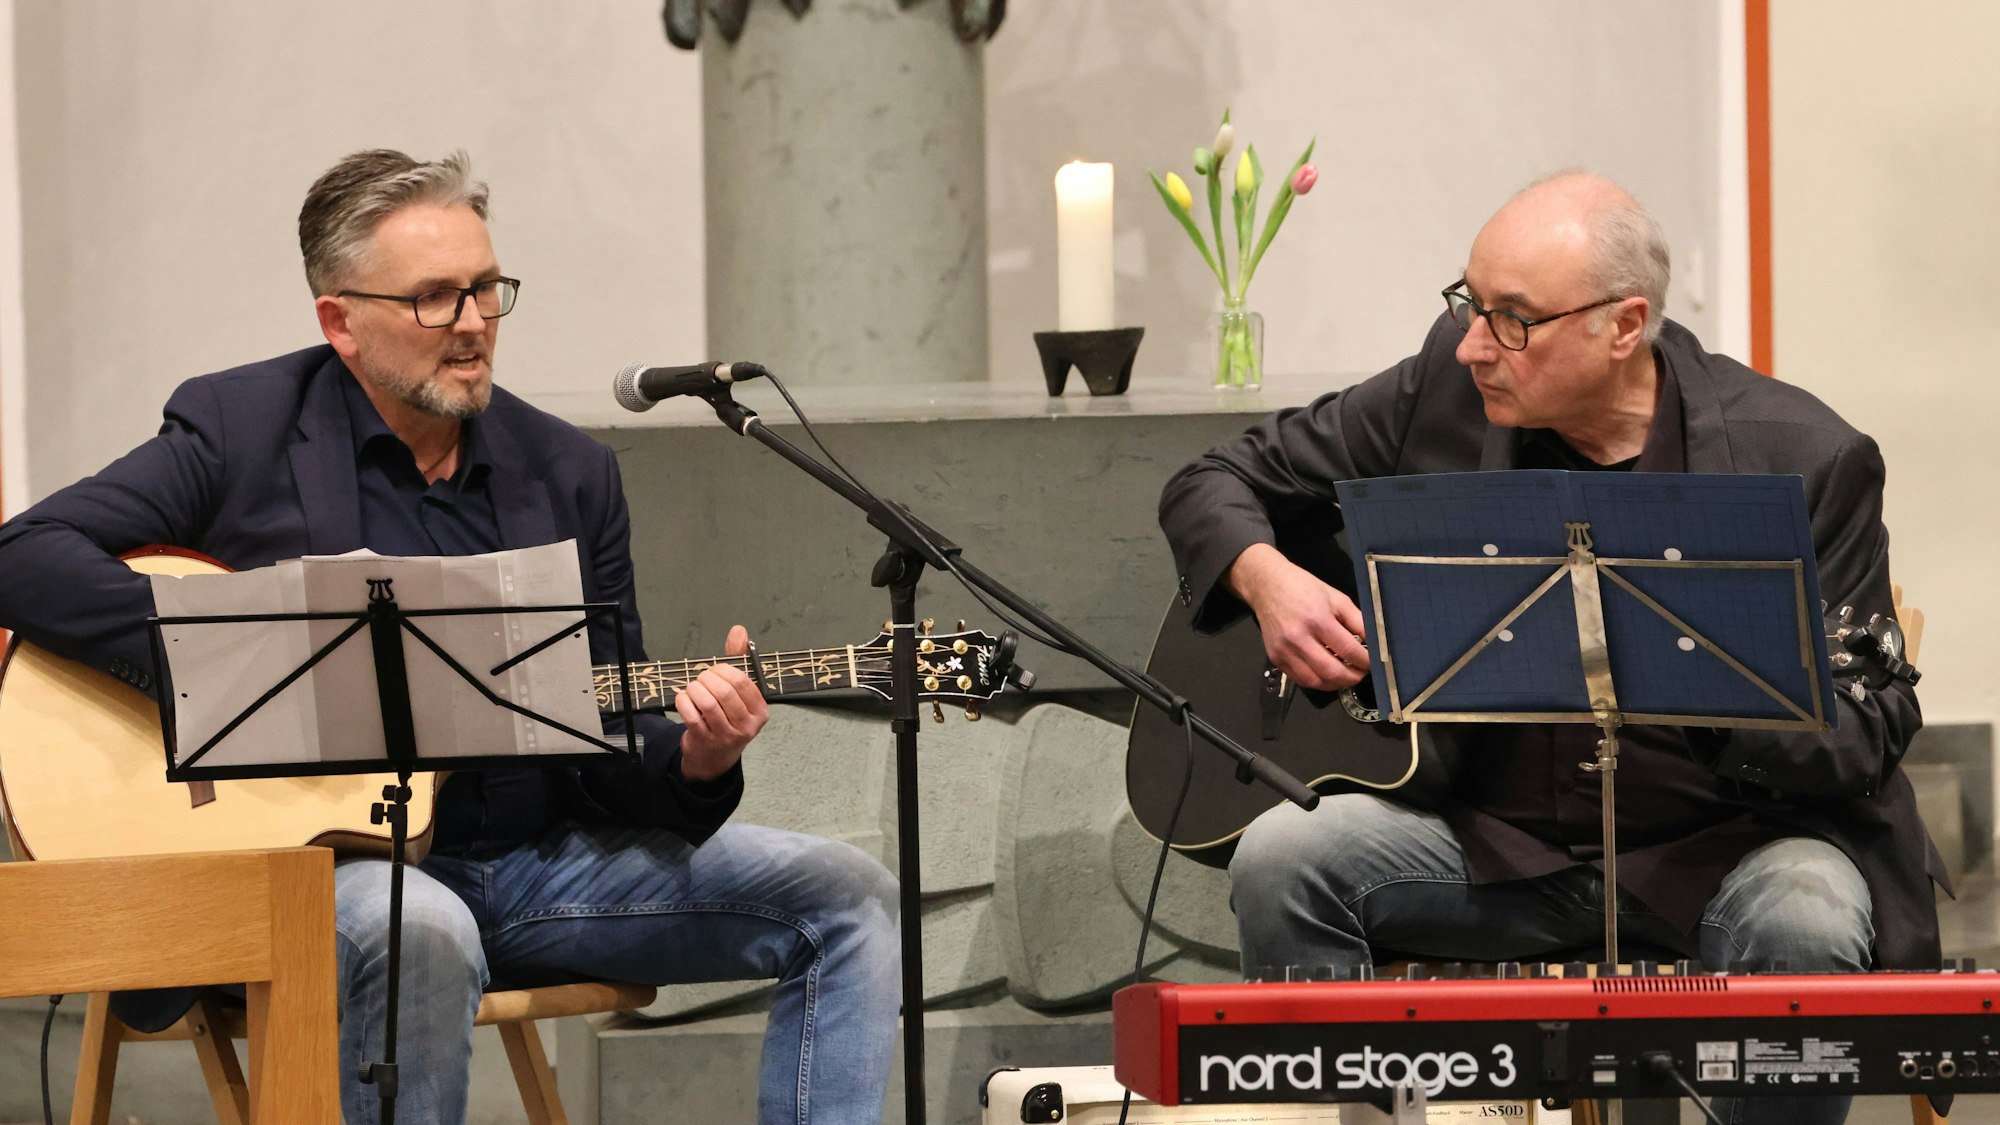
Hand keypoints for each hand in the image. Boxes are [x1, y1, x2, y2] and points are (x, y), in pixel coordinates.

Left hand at [675, 624, 768, 780]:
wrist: (713, 758)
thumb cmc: (727, 719)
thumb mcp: (738, 694)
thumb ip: (739, 661)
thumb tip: (739, 631)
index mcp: (760, 712)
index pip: (742, 682)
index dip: (724, 670)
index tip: (715, 671)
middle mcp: (747, 726)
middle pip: (724, 692)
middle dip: (707, 678)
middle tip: (701, 679)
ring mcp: (726, 736)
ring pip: (707, 703)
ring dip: (694, 689)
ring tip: (692, 688)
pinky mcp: (705, 740)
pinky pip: (691, 714)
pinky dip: (683, 701)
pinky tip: (683, 699)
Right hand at [1225, 544, 1369, 690]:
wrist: (1267, 586)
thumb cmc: (1303, 588)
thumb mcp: (1336, 598)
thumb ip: (1357, 620)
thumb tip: (1374, 642)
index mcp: (1317, 619)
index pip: (1348, 650)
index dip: (1365, 661)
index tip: (1372, 662)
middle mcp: (1299, 638)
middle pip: (1332, 671)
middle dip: (1352, 677)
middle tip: (1361, 673)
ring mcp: (1285, 651)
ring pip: (1315, 681)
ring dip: (1335, 683)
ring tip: (1345, 675)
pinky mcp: (1275, 658)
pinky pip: (1300, 680)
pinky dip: (1317, 681)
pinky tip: (1326, 673)